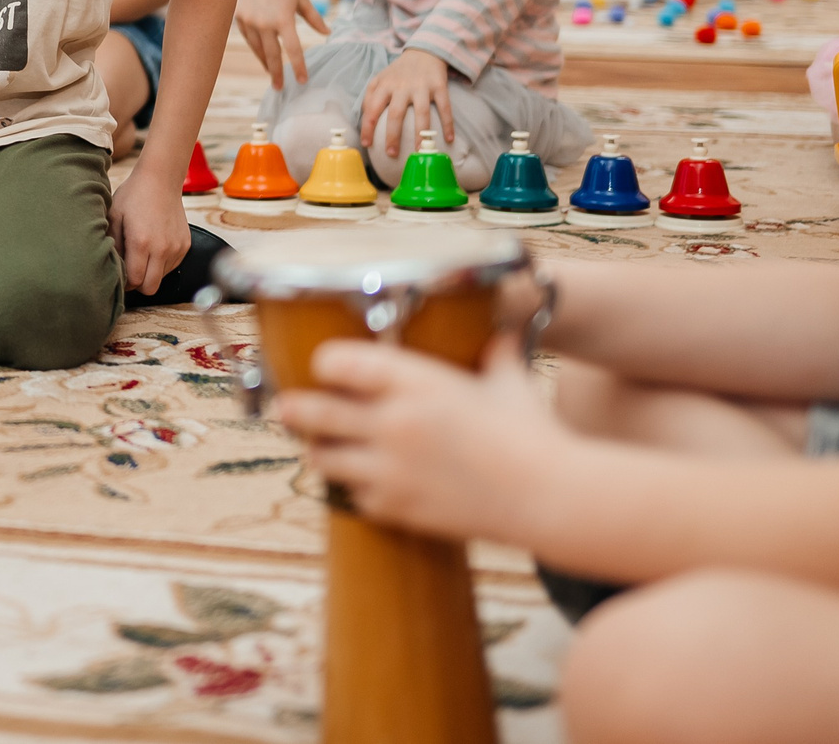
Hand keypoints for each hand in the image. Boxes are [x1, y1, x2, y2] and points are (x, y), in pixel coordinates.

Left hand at [108, 160, 190, 295]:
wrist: (161, 179)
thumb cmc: (133, 196)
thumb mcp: (114, 216)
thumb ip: (112, 246)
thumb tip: (112, 269)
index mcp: (141, 242)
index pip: (135, 281)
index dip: (125, 283)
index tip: (120, 275)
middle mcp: (162, 248)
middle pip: (151, 288)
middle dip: (138, 284)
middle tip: (130, 271)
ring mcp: (176, 248)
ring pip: (162, 278)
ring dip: (150, 272)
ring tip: (142, 253)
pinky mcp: (185, 245)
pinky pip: (172, 266)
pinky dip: (161, 263)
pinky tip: (154, 246)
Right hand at [235, 0, 327, 87]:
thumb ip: (315, 19)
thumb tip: (328, 34)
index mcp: (283, 18)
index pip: (293, 49)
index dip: (298, 67)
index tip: (302, 80)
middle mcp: (264, 22)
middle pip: (271, 55)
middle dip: (276, 73)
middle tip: (279, 88)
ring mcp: (249, 20)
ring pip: (257, 49)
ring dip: (265, 62)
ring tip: (271, 73)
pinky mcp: (239, 17)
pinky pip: (248, 38)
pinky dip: (255, 47)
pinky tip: (261, 54)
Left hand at [272, 332, 563, 543]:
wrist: (552, 496)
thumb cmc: (534, 432)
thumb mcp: (508, 380)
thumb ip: (494, 352)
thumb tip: (500, 330)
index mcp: (414, 381)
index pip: (336, 362)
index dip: (324, 363)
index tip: (322, 366)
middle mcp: (392, 422)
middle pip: (312, 411)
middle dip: (294, 408)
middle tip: (285, 406)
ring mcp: (391, 469)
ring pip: (323, 459)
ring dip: (319, 451)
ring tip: (319, 446)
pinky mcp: (399, 508)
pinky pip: (356, 498)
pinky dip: (356, 491)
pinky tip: (362, 483)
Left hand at [360, 47, 453, 162]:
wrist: (424, 51)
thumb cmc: (399, 72)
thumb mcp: (380, 78)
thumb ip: (370, 96)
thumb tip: (364, 119)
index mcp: (384, 86)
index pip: (372, 108)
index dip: (367, 127)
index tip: (367, 144)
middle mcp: (402, 87)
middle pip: (395, 114)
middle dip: (392, 136)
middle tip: (391, 153)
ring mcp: (421, 87)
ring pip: (421, 113)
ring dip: (420, 133)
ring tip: (420, 151)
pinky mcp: (439, 86)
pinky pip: (444, 107)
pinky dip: (448, 124)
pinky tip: (448, 139)